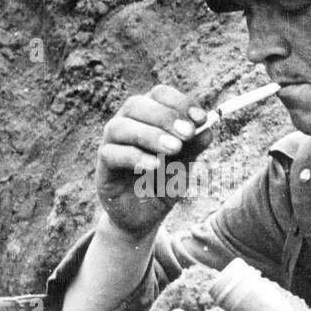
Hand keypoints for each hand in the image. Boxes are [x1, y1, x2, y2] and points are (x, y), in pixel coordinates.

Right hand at [96, 85, 211, 237]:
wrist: (146, 216)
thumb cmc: (164, 183)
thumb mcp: (185, 164)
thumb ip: (194, 147)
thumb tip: (208, 130)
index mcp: (147, 116)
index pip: (159, 94)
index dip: (180, 102)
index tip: (202, 119)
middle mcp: (126, 124)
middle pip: (136, 105)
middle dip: (165, 117)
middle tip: (188, 133)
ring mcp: (111, 144)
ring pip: (121, 127)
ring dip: (150, 134)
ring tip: (174, 149)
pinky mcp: (103, 167)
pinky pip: (113, 154)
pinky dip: (135, 157)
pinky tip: (155, 165)